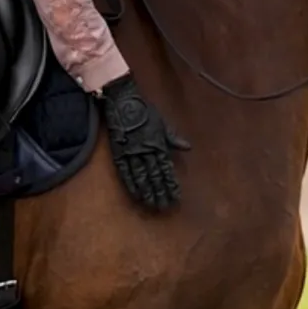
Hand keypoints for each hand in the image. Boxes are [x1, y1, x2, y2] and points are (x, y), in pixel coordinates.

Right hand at [98, 73, 188, 211]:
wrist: (123, 102)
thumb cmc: (145, 111)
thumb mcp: (162, 122)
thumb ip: (173, 137)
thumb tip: (188, 147)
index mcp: (158, 144)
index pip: (167, 169)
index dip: (171, 184)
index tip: (176, 197)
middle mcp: (146, 151)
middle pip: (155, 176)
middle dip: (160, 192)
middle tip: (165, 207)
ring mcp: (132, 153)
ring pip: (141, 177)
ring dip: (147, 192)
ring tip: (152, 205)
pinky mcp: (119, 152)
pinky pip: (126, 172)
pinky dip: (131, 184)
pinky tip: (136, 195)